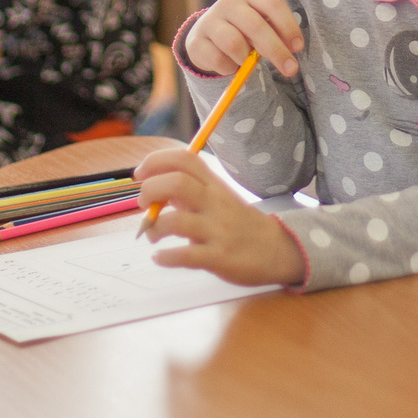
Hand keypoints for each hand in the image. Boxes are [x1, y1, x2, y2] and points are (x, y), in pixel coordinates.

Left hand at [136, 148, 306, 285]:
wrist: (278, 251)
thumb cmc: (241, 223)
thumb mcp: (219, 199)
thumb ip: (190, 192)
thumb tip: (154, 188)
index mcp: (215, 185)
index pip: (185, 159)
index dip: (156, 160)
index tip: (140, 174)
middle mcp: (216, 204)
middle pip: (176, 184)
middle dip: (150, 190)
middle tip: (143, 205)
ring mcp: (218, 231)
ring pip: (175, 221)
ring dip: (154, 228)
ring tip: (153, 236)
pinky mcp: (220, 257)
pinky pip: (185, 255)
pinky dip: (165, 257)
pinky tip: (161, 257)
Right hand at [188, 0, 303, 77]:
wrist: (209, 37)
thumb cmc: (246, 30)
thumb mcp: (263, 25)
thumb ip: (276, 32)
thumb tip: (290, 50)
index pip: (272, 4)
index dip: (288, 26)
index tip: (298, 47)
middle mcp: (228, 2)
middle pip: (256, 26)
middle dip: (276, 50)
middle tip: (290, 69)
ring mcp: (209, 20)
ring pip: (234, 43)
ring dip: (247, 59)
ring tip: (247, 62)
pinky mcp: (196, 41)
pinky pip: (218, 59)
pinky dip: (229, 68)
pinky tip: (230, 65)